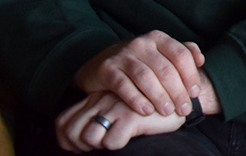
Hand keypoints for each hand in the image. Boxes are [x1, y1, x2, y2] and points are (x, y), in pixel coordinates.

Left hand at [54, 91, 184, 151]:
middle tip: (98, 147)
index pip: (64, 121)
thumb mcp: (121, 109)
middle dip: (81, 146)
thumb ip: (104, 118)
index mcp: (96, 97)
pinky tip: (131, 138)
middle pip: (72, 130)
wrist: (181, 98)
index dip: (67, 140)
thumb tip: (86, 139)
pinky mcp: (131, 116)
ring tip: (114, 142)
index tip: (82, 148)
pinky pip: (111, 141)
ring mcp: (115, 106)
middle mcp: (102, 99)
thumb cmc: (150, 109)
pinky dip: (117, 144)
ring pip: (89, 136)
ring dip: (98, 146)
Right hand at [74, 32, 204, 117]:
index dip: (190, 75)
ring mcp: (122, 55)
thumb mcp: (159, 54)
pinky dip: (136, 99)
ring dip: (159, 96)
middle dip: (177, 91)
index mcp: (158, 38)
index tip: (195, 93)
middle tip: (184, 109)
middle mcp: (141, 43)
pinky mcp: (107, 69)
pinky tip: (146, 111)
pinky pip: (123, 85)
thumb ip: (182, 53)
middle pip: (165, 68)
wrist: (100, 65)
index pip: (180, 55)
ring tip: (167, 111)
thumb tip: (201, 60)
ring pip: (145, 77)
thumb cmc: (138, 62)